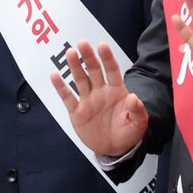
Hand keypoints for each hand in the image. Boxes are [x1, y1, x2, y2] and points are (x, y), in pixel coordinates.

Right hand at [52, 40, 149, 155]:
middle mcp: (101, 92)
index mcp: (117, 91)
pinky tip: (54, 75)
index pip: (112, 71)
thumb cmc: (128, 133)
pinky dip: (60, 87)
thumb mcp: (138, 124)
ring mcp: (88, 100)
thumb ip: (137, 111)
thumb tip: (133, 97)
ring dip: (75, 66)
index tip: (102, 45)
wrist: (114, 149)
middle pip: (93, 71)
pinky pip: (67, 97)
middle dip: (88, 57)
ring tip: (70, 53)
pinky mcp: (76, 112)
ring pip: (80, 80)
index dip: (107, 58)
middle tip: (82, 43)